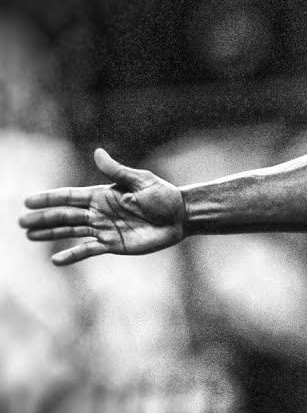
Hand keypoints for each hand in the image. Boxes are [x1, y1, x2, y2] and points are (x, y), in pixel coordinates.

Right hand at [19, 148, 185, 265]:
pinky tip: (56, 259)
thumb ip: (117, 171)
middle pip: (65, 215)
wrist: (180, 217)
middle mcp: (99, 212)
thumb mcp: (141, 181)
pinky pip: (89, 249)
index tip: (28, 201)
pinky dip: (73, 254)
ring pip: (72, 231)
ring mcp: (105, 229)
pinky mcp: (114, 244)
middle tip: (21, 223)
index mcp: (102, 195)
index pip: (70, 196)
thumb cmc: (163, 196)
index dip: (49, 199)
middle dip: (43, 218)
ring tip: (30, 236)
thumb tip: (97, 152)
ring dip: (51, 233)